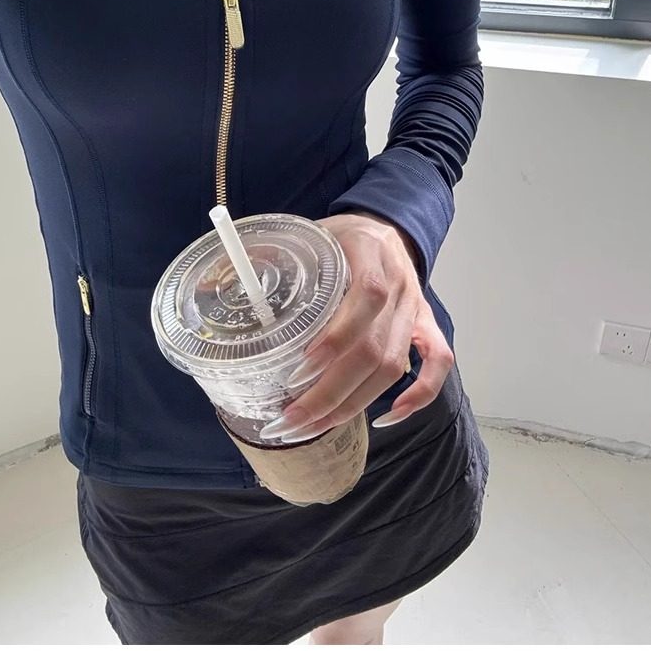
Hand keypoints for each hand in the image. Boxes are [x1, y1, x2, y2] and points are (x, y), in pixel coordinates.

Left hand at [258, 210, 453, 442]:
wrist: (385, 226)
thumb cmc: (341, 236)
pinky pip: (436, 364)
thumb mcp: (309, 234)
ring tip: (313, 424)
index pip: (366, 297)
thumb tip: (215, 282)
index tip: (298, 369)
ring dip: (354, 403)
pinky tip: (385, 420)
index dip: (335, 338)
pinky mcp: (426, 325)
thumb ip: (272, 255)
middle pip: (376, 347)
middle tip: (291, 417)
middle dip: (331, 391)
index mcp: (370, 253)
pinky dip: (417, 397)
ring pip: (396, 365)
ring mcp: (416, 307)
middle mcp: (399, 283)